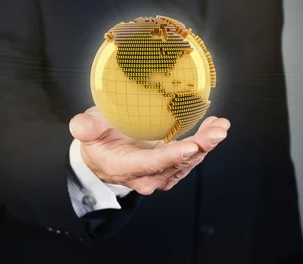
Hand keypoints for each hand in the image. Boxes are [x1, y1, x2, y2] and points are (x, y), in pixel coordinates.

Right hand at [69, 106, 230, 194]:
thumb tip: (81, 127)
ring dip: (207, 144)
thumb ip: (84, 127)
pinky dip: (205, 144)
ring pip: (188, 161)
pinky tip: (215, 127)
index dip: (172, 156)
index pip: (152, 164)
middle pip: (177, 164)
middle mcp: (147, 176)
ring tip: (221, 125)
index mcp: (125, 167)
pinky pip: (191, 158)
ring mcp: (161, 174)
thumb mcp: (86, 130)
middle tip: (217, 132)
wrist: (104, 156)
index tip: (192, 146)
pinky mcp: (171, 168)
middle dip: (200, 148)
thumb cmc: (97, 140)